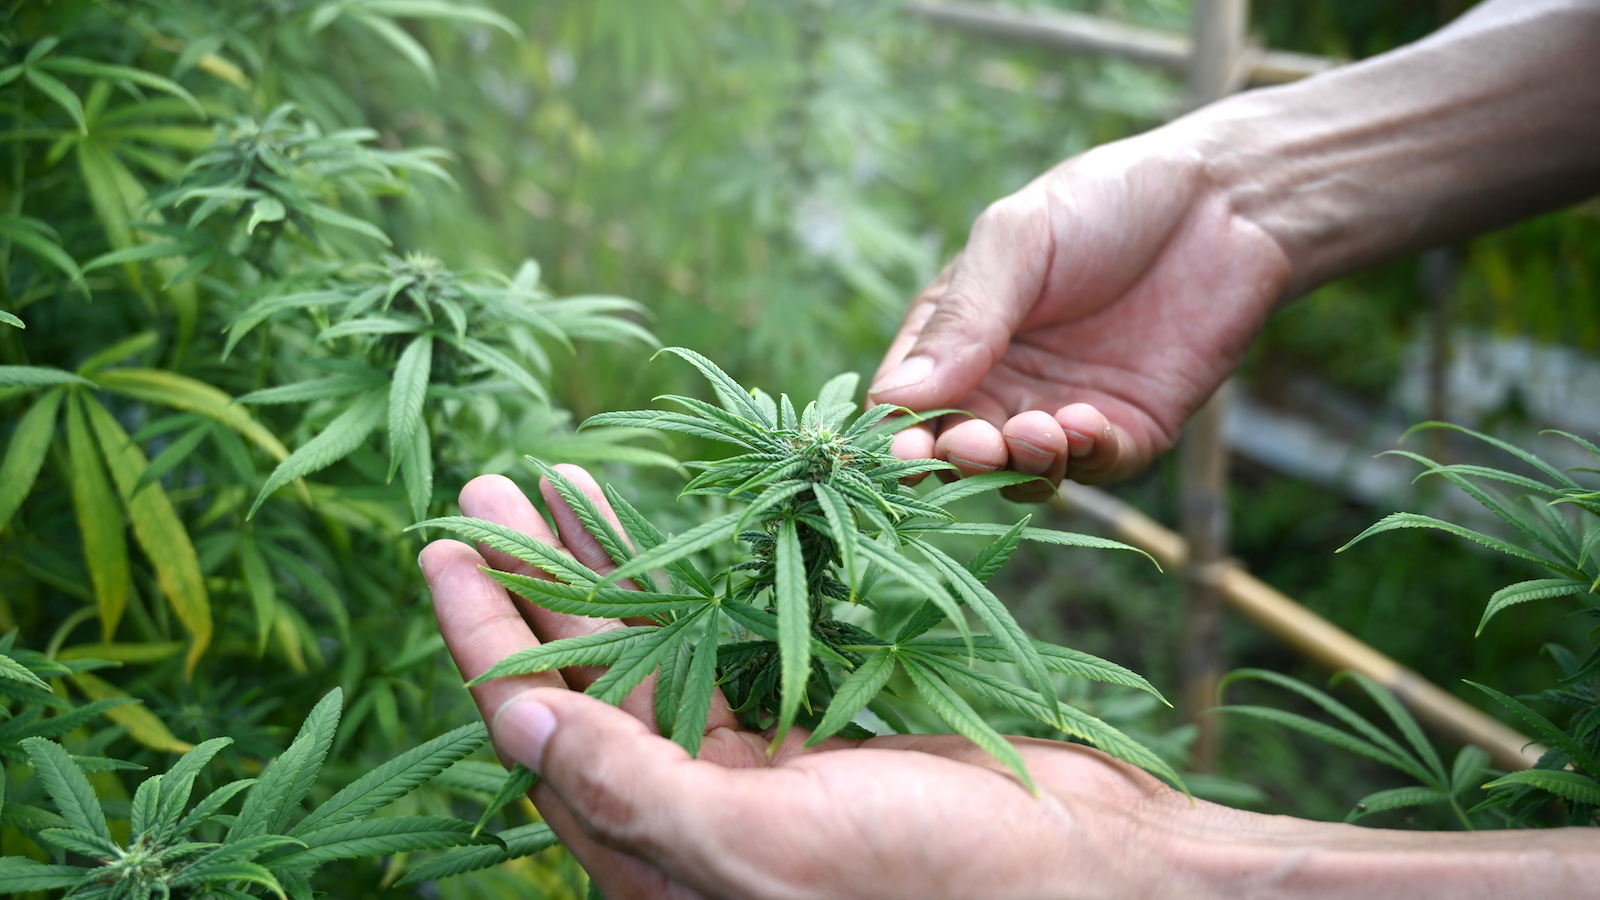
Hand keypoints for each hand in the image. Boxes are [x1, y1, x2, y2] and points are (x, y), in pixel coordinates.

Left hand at [420, 468, 1213, 899]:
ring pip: (652, 654)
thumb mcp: (775, 843)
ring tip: (559, 483)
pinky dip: (694, 583)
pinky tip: (675, 529)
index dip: (487, 640)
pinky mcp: (810, 742)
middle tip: (488, 488)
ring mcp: (751, 780)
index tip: (444, 550)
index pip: (540, 735)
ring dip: (606, 568)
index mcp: (660, 864)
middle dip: (533, 583)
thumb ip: (637, 789)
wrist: (1098, 878)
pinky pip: (726, 649)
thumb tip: (518, 719)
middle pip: (585, 684)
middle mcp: (691, 822)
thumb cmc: (948, 878)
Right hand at [867, 126, 1289, 498]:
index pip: (907, 402)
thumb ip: (961, 319)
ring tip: (1037, 432)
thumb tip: (896, 396)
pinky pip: (1095, 466)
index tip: (905, 448)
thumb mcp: (1015, 242)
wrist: (1223, 199)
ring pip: (1023, 472)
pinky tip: (1083, 425)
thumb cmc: (1104, 201)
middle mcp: (1003, 384)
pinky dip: (1083, 458)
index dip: (900, 432)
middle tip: (973, 444)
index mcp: (957, 336)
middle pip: (959, 449)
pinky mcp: (1129, 430)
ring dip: (1021, 467)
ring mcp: (1063, 411)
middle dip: (961, 458)